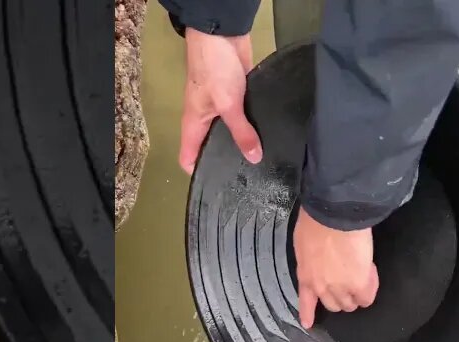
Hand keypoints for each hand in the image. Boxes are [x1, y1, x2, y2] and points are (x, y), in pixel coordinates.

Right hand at [179, 29, 261, 173]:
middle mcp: (206, 120)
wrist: (222, 34)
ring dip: (244, 143)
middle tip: (249, 180)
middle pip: (211, 148)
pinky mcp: (239, 97)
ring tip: (264, 163)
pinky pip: (246, 118)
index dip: (198, 174)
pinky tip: (271, 138)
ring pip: (231, 133)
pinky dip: (254, 126)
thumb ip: (241, 132)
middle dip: (227, 161)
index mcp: (194, 124)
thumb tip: (255, 159)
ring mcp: (223, 108)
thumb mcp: (227, 105)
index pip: (188, 157)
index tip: (219, 189)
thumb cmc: (214, 71)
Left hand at [293, 207, 379, 329]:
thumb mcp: (304, 240)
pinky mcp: (358, 285)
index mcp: (305, 274)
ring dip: (357, 295)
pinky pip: (367, 298)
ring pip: (350, 304)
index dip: (307, 313)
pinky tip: (371, 276)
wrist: (334, 216)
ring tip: (364, 277)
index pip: (305, 300)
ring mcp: (340, 288)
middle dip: (341, 297)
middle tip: (350, 282)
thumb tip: (317, 255)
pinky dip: (370, 290)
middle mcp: (320, 286)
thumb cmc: (317, 220)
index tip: (307, 323)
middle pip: (333, 304)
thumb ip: (310, 255)